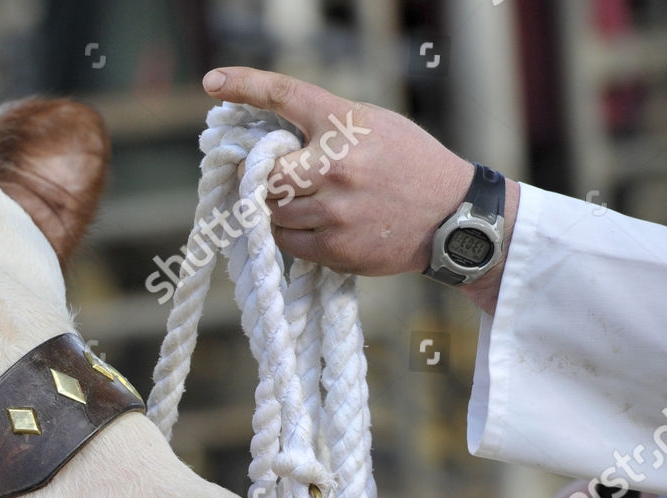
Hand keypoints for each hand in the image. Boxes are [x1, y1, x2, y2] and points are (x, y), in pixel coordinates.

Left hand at [200, 66, 516, 310]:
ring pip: (270, 210)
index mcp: (345, 123)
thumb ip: (325, 127)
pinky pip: (285, 241)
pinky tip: (314, 225)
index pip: (285, 94)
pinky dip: (289, 234)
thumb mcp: (374, 125)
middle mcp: (335, 164)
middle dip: (261, 177)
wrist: (454, 216)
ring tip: (303, 203)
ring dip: (275, 208)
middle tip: (270, 178)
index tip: (212, 81)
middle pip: (265, 172)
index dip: (244, 84)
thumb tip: (267, 141)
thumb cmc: (409, 164)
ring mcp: (334, 210)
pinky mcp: (336, 247)